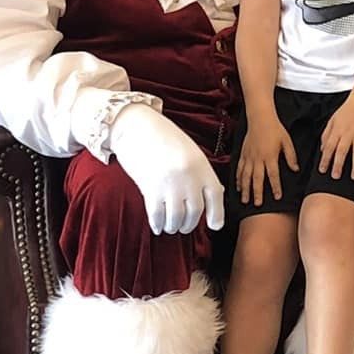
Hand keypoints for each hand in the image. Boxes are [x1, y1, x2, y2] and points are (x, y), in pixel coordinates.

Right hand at [107, 103, 226, 234]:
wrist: (136, 126)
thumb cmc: (163, 137)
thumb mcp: (190, 151)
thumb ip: (199, 172)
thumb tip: (208, 195)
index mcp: (202, 166)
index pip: (216, 196)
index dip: (217, 214)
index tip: (214, 225)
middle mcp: (189, 177)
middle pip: (195, 212)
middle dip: (189, 224)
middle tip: (184, 226)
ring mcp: (170, 184)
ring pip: (176, 218)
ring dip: (174, 226)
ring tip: (171, 227)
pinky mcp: (150, 189)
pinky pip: (157, 215)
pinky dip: (158, 224)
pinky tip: (157, 226)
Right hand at [237, 114, 298, 205]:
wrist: (260, 118)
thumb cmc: (275, 129)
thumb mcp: (287, 142)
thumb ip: (291, 157)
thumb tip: (295, 169)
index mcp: (270, 156)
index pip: (273, 175)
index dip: (276, 187)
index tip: (277, 197)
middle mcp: (258, 159)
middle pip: (257, 179)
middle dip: (257, 193)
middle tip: (257, 205)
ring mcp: (249, 157)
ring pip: (246, 176)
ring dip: (245, 189)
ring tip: (245, 200)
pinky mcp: (243, 154)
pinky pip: (239, 169)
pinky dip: (238, 179)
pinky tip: (238, 187)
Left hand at [319, 92, 353, 179]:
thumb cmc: (348, 110)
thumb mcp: (333, 120)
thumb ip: (326, 135)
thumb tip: (323, 149)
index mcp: (338, 130)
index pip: (329, 147)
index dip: (325, 159)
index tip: (322, 170)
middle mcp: (349, 133)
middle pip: (342, 151)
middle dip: (338, 165)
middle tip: (336, 176)